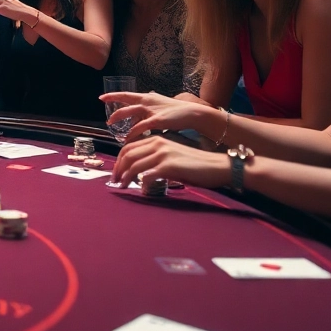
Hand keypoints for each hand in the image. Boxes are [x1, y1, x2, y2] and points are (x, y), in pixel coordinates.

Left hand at [100, 91, 216, 138]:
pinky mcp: (156, 120)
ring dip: (118, 119)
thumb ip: (149, 110)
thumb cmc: (178, 113)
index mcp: (148, 97)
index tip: (102, 97)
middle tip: (104, 114)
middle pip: (125, 100)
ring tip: (110, 126)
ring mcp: (151, 109)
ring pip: (129, 112)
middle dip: (112, 105)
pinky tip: (126, 139)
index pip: (127, 95)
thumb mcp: (161, 107)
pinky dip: (131, 133)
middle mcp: (147, 100)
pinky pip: (139, 127)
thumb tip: (141, 117)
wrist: (193, 114)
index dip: (113, 95)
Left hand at [111, 135, 231, 188]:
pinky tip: (142, 190)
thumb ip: (155, 160)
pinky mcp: (169, 166)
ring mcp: (163, 154)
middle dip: (117, 170)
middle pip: (127, 155)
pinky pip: (147, 175)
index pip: (128, 148)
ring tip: (123, 187)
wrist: (216, 165)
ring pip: (134, 165)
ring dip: (125, 178)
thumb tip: (140, 172)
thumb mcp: (171, 156)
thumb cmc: (194, 164)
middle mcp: (157, 144)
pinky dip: (141, 183)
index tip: (115, 174)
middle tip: (115, 182)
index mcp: (156, 140)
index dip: (118, 161)